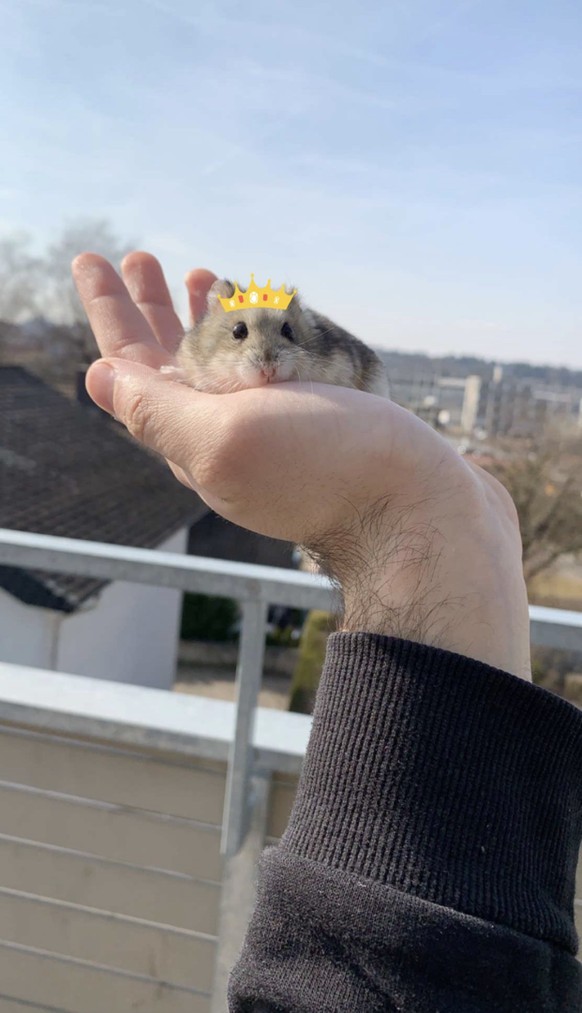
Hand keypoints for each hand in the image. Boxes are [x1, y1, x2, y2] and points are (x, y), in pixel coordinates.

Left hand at [72, 252, 530, 680]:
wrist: (421, 508)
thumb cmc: (330, 468)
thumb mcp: (225, 438)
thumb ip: (158, 410)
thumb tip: (96, 376)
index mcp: (192, 434)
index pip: (130, 366)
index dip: (109, 311)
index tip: (93, 258)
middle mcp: (225, 432)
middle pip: (170, 362)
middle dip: (150, 308)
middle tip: (144, 258)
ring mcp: (272, 427)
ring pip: (223, 364)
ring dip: (201, 317)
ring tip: (199, 274)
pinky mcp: (316, 421)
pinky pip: (270, 370)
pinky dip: (257, 334)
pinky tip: (265, 317)